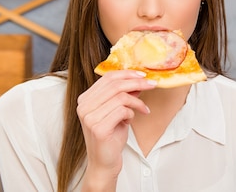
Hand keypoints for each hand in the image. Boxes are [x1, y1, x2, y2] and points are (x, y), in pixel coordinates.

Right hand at [77, 70, 156, 188]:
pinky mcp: (98, 128)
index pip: (107, 78)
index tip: (143, 75)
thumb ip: (124, 95)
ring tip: (142, 109)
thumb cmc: (111, 136)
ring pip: (121, 97)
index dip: (127, 73)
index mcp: (85, 99)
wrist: (105, 162)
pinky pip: (122, 110)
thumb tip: (139, 79)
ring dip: (137, 102)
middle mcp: (83, 107)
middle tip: (152, 84)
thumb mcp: (119, 111)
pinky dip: (132, 113)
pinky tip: (131, 120)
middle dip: (137, 83)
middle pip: (115, 85)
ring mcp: (89, 117)